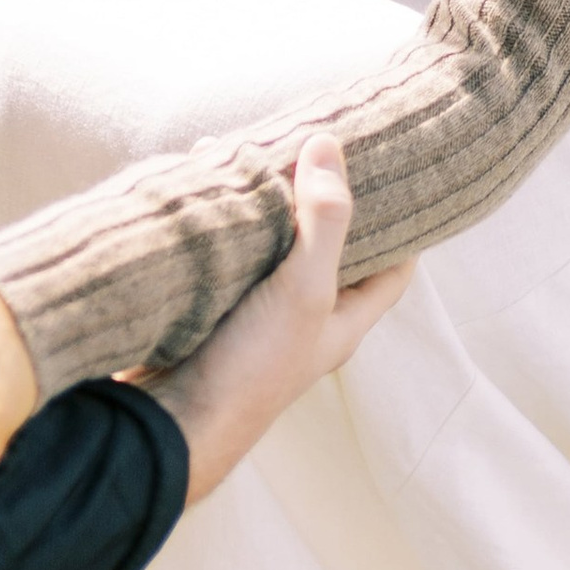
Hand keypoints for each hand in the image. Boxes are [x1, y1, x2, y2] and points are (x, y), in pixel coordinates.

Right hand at [149, 133, 414, 505]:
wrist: (166, 424)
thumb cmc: (251, 368)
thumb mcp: (304, 290)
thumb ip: (325, 220)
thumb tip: (328, 146)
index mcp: (344, 320)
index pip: (394, 267)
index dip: (404, 224)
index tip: (398, 174)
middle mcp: (306, 318)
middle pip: (330, 248)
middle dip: (325, 199)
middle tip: (321, 146)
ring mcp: (258, 316)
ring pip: (275, 247)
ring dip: (271, 204)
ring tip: (266, 150)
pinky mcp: (214, 311)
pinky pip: (232, 256)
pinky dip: (230, 222)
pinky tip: (216, 186)